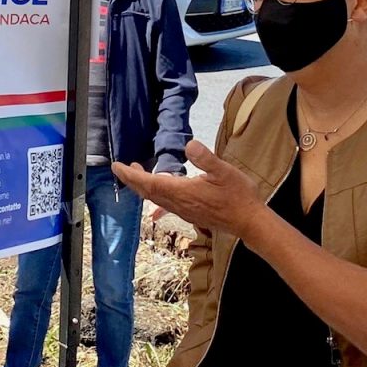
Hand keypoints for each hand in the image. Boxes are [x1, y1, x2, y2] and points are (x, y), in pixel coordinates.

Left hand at [112, 140, 260, 234]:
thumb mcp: (225, 171)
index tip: (117, 166)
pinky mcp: (191, 214)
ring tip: (138, 173)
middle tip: (121, 167)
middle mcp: (180, 204)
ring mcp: (185, 211)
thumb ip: (206, 158)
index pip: (150, 182)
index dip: (131, 175)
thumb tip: (189, 144)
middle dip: (133, 180)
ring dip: (144, 187)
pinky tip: (157, 203)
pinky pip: (167, 205)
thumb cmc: (239, 196)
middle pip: (148, 192)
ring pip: (156, 199)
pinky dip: (158, 197)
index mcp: (184, 191)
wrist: (249, 222)